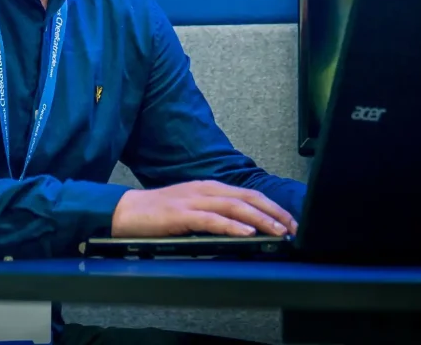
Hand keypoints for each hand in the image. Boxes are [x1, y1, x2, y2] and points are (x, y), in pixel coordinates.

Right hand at [111, 180, 298, 238]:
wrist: (126, 211)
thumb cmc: (158, 213)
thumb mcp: (191, 208)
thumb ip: (214, 213)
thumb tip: (242, 227)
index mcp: (208, 188)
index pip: (248, 194)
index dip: (271, 206)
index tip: (291, 220)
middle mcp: (204, 190)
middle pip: (247, 197)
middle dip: (274, 212)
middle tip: (294, 227)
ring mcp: (193, 201)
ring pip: (234, 207)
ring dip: (260, 219)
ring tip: (279, 230)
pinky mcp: (181, 215)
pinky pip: (212, 220)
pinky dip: (232, 226)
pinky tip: (247, 233)